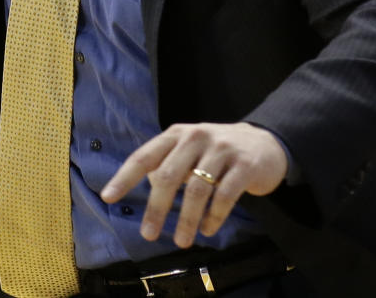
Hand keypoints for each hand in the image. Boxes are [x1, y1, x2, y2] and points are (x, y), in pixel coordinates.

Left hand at [100, 122, 287, 248]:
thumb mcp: (190, 150)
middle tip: (148, 234)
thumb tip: (150, 191)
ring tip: (181, 241)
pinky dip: (213, 217)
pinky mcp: (245, 165)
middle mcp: (196, 137)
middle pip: (168, 176)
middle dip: (156, 208)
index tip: (108, 197)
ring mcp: (222, 149)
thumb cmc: (218, 152)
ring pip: (197, 189)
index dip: (125, 177)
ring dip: (187, 220)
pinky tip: (208, 230)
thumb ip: (168, 165)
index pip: (145, 156)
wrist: (267, 144)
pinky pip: (225, 196)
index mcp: (177, 134)